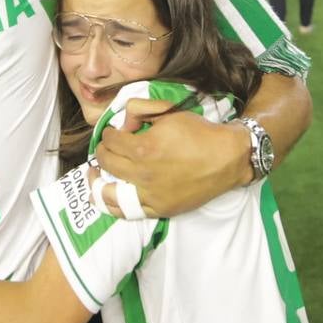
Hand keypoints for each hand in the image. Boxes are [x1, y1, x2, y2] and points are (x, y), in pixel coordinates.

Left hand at [93, 100, 247, 218]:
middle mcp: (142, 174)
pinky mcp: (160, 209)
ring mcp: (150, 196)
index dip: (109, 133)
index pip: (110, 140)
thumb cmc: (198, 132)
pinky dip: (114, 203)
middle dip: (103, 152)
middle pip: (107, 163)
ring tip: (95, 175)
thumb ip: (139, 110)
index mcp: (143, 148)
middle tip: (107, 148)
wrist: (227, 158)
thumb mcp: (168, 112)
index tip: (113, 132)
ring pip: (109, 193)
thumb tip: (123, 122)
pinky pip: (127, 212)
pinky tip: (109, 195)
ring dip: (98, 181)